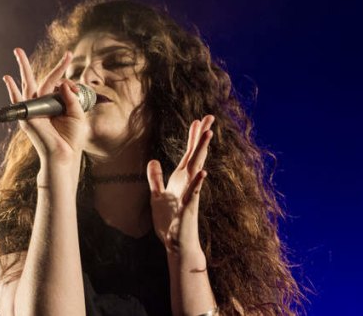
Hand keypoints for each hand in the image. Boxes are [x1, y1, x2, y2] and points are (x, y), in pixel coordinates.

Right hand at [3, 49, 85, 165]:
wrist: (64, 155)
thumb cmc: (71, 138)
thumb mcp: (77, 114)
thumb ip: (72, 98)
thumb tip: (64, 84)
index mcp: (54, 103)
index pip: (57, 82)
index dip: (63, 72)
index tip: (68, 56)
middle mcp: (42, 104)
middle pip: (37, 79)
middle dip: (28, 65)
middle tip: (19, 49)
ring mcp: (34, 109)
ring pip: (27, 84)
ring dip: (22, 68)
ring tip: (17, 52)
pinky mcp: (29, 117)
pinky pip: (19, 101)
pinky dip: (12, 90)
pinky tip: (7, 78)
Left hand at [147, 115, 214, 255]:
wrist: (175, 243)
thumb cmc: (169, 222)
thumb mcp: (156, 196)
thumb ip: (155, 179)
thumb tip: (153, 160)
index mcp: (180, 180)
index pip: (188, 154)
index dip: (192, 137)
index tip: (198, 120)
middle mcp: (187, 183)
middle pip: (195, 155)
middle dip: (201, 136)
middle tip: (209, 117)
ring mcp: (190, 194)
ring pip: (196, 169)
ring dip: (202, 152)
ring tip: (208, 134)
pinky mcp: (188, 208)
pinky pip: (193, 193)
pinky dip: (197, 182)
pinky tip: (202, 172)